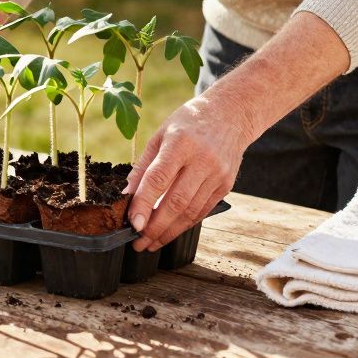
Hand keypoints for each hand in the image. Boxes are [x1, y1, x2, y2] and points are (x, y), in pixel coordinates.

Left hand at [124, 97, 251, 251]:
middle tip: (138, 242)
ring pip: (191, 211)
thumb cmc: (189, 123)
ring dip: (169, 232)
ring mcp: (217, 174)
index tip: (133, 224)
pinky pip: (203, 211)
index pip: (159, 178)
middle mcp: (202, 159)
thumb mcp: (161, 134)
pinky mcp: (226, 185)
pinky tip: (170, 232)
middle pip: (177, 201)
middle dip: (155, 227)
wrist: (231, 115)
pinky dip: (185, 224)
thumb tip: (127, 196)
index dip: (145, 203)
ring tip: (151, 243)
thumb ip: (144, 166)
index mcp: (181, 142)